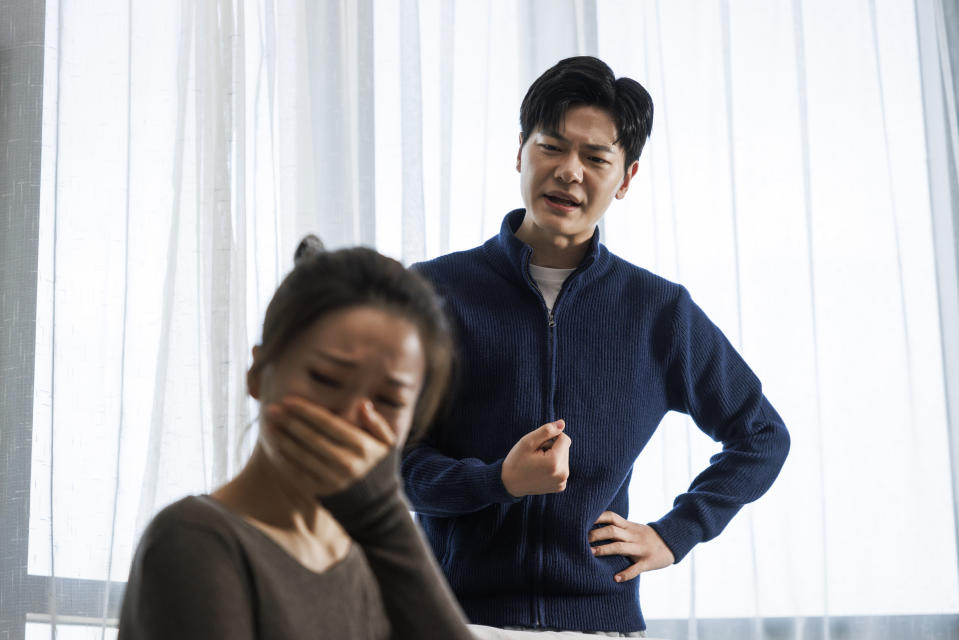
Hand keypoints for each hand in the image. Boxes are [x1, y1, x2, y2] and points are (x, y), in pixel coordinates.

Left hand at [263, 396, 395, 496]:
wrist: (376, 504)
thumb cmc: (378, 466)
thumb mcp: (387, 443)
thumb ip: (377, 422)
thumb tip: (363, 404)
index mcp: (362, 446)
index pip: (327, 423)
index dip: (306, 411)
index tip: (288, 400)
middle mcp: (347, 462)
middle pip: (311, 437)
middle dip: (289, 421)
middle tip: (272, 409)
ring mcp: (333, 479)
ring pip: (302, 455)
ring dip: (283, 438)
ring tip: (270, 425)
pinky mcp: (322, 491)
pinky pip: (299, 473)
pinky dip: (286, 459)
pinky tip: (276, 447)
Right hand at [501, 420, 570, 496]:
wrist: (509, 484)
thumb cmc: (517, 461)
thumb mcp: (528, 441)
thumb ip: (546, 430)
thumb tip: (562, 423)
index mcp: (555, 463)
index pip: (565, 439)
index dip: (552, 437)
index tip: (538, 445)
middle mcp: (562, 474)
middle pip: (565, 448)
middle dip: (552, 447)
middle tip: (536, 455)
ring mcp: (562, 482)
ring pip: (564, 458)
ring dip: (553, 456)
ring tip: (537, 463)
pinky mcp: (560, 486)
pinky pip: (562, 468)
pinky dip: (553, 466)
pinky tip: (541, 470)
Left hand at [589, 511, 674, 581]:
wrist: (671, 543)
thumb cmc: (646, 537)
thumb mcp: (633, 529)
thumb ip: (618, 528)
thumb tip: (594, 528)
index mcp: (629, 526)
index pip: (612, 517)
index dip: (597, 517)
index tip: (582, 520)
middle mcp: (633, 535)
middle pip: (612, 531)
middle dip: (596, 534)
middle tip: (580, 539)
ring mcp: (640, 548)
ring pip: (621, 547)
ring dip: (605, 550)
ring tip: (591, 553)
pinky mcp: (648, 562)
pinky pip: (636, 568)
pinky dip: (625, 574)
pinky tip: (615, 578)